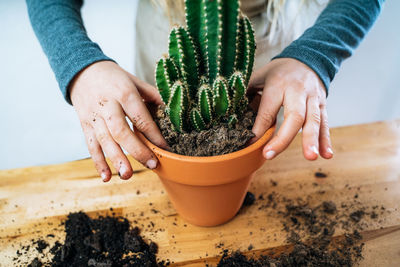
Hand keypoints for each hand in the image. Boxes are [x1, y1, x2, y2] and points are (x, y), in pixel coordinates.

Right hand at [70, 61, 167, 181]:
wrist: (82, 71)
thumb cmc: (115, 78)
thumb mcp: (135, 81)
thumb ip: (153, 96)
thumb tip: (172, 112)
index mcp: (124, 93)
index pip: (140, 117)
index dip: (153, 134)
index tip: (166, 148)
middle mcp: (107, 105)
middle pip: (120, 131)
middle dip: (136, 150)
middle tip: (152, 165)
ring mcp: (94, 117)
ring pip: (104, 141)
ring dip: (116, 159)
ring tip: (128, 175)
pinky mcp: (85, 125)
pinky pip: (91, 145)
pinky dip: (98, 162)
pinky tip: (107, 177)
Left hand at [248, 58, 332, 160]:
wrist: (307, 58)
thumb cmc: (278, 72)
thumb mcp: (259, 75)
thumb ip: (246, 91)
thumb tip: (227, 110)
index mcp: (278, 84)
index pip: (268, 110)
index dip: (259, 129)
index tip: (249, 144)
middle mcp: (297, 91)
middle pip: (295, 116)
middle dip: (284, 138)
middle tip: (271, 155)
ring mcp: (313, 98)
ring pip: (315, 120)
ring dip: (312, 140)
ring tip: (310, 157)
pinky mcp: (322, 105)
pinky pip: (325, 123)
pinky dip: (326, 140)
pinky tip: (326, 155)